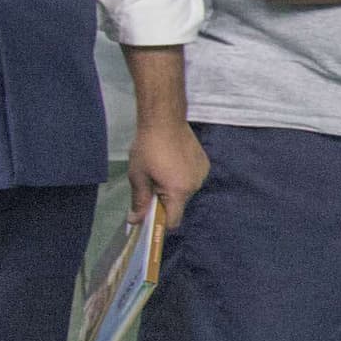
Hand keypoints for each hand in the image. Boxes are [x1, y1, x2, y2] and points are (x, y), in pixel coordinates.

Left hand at [130, 114, 209, 237]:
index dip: (161, 222)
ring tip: (163, 169)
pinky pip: (192, 179)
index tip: (150, 214)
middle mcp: (194, 185)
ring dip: (175, 188)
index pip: (173, 221)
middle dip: (165, 201)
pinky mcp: (204, 163)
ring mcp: (201, 174)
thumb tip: (135, 221)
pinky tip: (174, 161)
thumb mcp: (138, 176)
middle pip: (179, 206)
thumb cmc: (148, 147)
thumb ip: (139, 201)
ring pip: (186, 192)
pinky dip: (183, 176)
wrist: (165, 119)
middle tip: (152, 184)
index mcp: (178, 191)